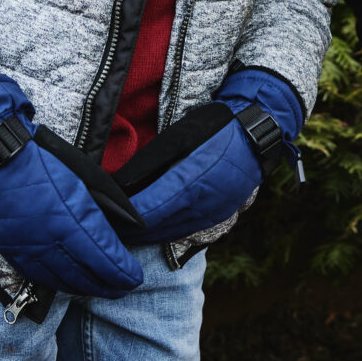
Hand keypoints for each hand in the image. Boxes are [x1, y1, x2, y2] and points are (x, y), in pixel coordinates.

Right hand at [0, 131, 146, 297]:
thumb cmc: (45, 162)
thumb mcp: (87, 176)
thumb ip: (109, 203)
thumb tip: (131, 224)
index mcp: (71, 221)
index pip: (104, 258)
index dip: (122, 272)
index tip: (134, 277)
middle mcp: (50, 242)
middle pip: (85, 276)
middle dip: (108, 285)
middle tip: (122, 289)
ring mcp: (28, 250)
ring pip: (61, 281)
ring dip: (84, 288)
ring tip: (100, 289)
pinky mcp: (10, 252)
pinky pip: (37, 276)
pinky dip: (57, 282)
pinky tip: (69, 283)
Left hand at [114, 69, 305, 244]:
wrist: (260, 134)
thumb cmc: (217, 127)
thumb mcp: (180, 135)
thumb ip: (150, 162)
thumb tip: (120, 184)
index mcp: (190, 184)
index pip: (146, 211)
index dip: (122, 217)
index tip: (101, 216)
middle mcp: (202, 207)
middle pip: (155, 228)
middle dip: (129, 228)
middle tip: (104, 225)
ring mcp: (212, 215)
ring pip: (169, 233)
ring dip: (145, 233)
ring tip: (121, 228)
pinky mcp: (219, 218)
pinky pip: (185, 230)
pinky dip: (164, 230)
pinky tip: (150, 225)